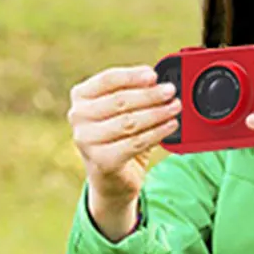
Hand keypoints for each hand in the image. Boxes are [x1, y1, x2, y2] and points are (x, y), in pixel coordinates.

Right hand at [68, 65, 180, 239]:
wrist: (112, 178)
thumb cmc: (120, 137)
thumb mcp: (124, 111)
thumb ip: (136, 94)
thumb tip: (160, 83)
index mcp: (81, 97)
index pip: (108, 80)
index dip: (133, 76)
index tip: (154, 75)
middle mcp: (78, 117)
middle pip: (120, 101)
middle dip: (150, 95)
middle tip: (171, 92)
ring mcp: (87, 140)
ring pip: (129, 122)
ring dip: (157, 113)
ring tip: (175, 108)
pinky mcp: (102, 161)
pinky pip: (136, 143)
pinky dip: (157, 133)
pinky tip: (171, 126)